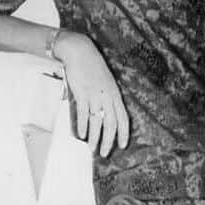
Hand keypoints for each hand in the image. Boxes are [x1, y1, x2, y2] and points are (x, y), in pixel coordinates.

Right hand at [52, 31, 129, 156]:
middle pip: (111, 124)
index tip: (122, 146)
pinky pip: (83, 113)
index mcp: (115, 95)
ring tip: (92, 148)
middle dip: (109, 141)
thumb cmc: (92, 67)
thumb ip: (106, 98)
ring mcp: (95, 95)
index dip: (124, 134)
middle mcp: (107, 96)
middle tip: (105, 154)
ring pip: (97, 121)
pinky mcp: (82, 92)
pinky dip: (83, 125)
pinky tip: (82, 135)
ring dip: (95, 137)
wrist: (80, 51)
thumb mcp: (105, 83)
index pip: (124, 118)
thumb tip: (103, 115)